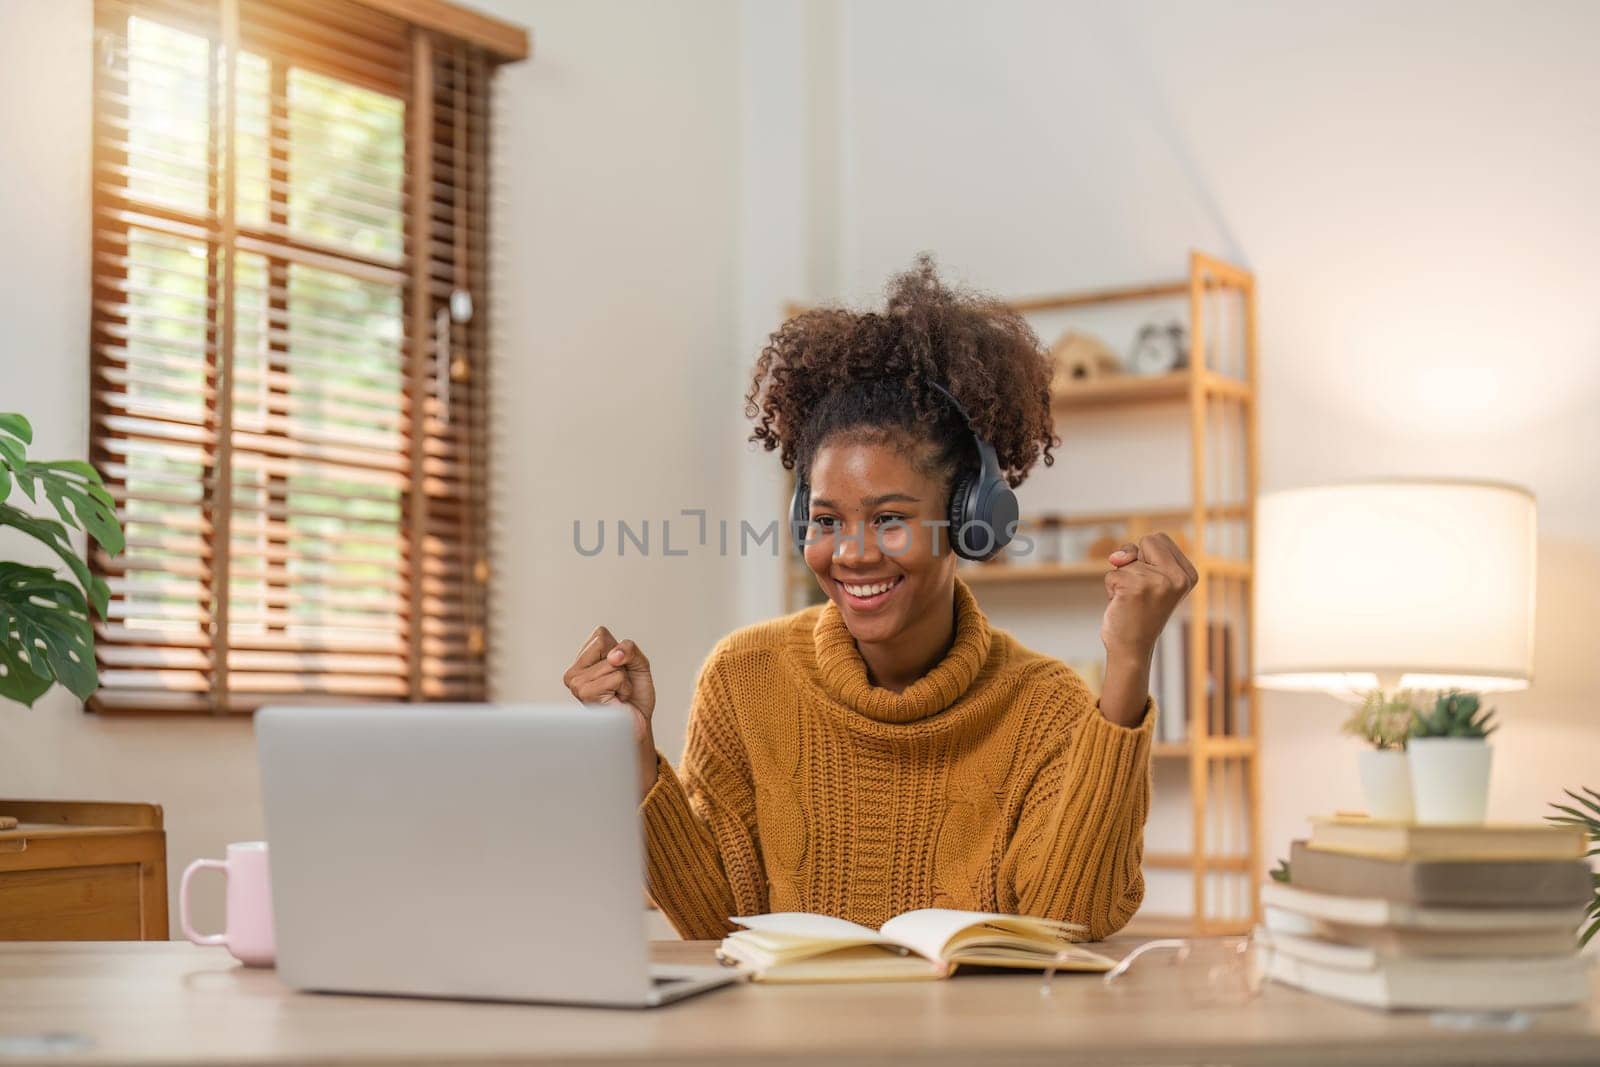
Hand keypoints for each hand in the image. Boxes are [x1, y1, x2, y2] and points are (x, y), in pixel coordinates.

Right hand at [562, 626, 658, 798]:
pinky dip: (625, 687)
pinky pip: (616, 676)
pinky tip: (618, 700)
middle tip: (619, 684)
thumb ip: (629, 649)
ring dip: (624, 678)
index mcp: (582, 661)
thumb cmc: (634, 695)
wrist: (636, 724)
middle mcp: (574, 671)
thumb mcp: (637, 663)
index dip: (619, 650)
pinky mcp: (585, 693)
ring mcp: (576, 683)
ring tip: (618, 694)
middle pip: (604, 644)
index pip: (600, 634)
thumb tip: (613, 656)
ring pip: (611, 662)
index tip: (620, 670)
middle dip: (622, 663)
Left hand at [1101, 532, 1197, 663]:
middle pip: (1147, 540)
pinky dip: (1111, 589)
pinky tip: (1123, 606)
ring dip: (1122, 579)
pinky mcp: (1135, 588)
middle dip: (1135, 561)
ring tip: (1132, 601)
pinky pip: (1112, 574)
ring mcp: (1158, 582)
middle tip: (1140, 589)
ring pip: (1126, 559)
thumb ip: (1137, 556)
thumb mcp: (1150, 578)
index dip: (1146, 557)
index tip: (1151, 583)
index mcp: (1188, 574)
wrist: (1132, 648)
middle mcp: (1178, 578)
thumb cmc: (1140, 611)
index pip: (1159, 538)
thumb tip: (1116, 558)